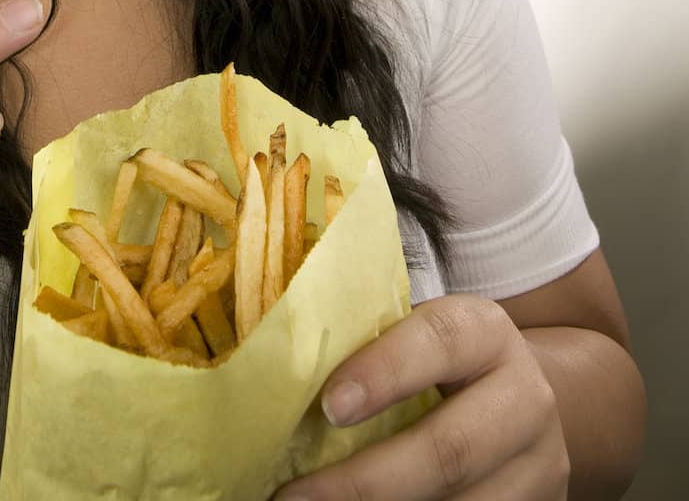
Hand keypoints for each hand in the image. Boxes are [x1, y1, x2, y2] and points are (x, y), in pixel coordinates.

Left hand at [273, 294, 570, 498]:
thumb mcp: (424, 335)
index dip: (384, 372)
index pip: (439, 342)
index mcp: (486, 333)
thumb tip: (279, 362)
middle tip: (296, 496)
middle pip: (450, 449)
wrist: (525, 401)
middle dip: (367, 481)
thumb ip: (372, 340)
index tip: (328, 406)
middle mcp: (524, 397)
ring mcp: (538, 465)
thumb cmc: (444, 362)